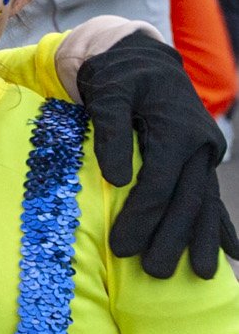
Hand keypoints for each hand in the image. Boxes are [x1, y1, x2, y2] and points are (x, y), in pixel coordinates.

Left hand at [77, 30, 236, 277]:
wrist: (138, 58)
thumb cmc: (118, 77)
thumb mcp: (107, 95)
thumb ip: (111, 132)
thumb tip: (117, 179)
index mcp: (177, 130)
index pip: (159, 185)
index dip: (141, 218)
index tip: (122, 248)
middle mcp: (199, 145)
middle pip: (186, 200)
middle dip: (171, 239)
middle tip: (155, 273)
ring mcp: (204, 153)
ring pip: (204, 202)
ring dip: (203, 240)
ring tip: (202, 274)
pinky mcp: (200, 159)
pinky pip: (211, 196)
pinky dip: (220, 224)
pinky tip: (231, 250)